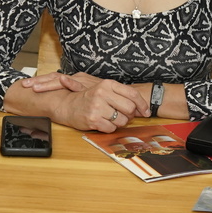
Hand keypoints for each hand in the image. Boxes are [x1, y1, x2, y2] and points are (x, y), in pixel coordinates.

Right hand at [27, 73, 148, 132]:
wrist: (66, 105)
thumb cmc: (88, 98)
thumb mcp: (104, 90)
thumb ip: (122, 95)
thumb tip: (142, 108)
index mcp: (107, 84)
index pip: (132, 94)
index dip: (142, 105)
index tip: (146, 112)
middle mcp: (102, 93)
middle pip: (129, 108)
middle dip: (129, 115)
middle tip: (122, 115)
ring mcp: (97, 107)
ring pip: (122, 120)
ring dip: (119, 122)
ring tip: (109, 118)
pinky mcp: (93, 119)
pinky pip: (111, 128)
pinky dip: (109, 128)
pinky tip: (102, 123)